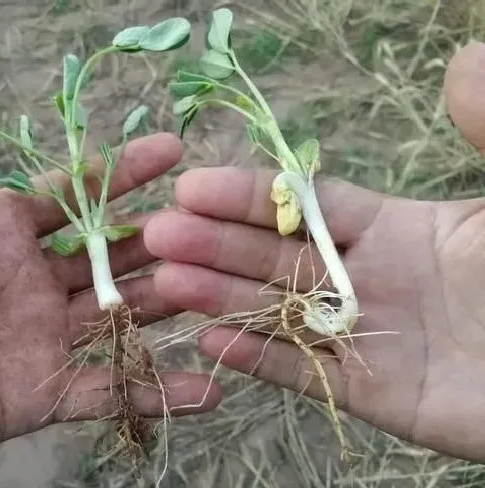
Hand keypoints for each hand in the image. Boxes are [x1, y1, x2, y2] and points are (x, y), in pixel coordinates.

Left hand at [0, 102, 219, 486]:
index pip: (75, 193)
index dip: (123, 170)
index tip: (172, 149)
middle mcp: (27, 279)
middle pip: (112, 254)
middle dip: (160, 237)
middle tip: (206, 224)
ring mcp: (36, 337)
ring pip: (121, 315)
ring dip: (171, 302)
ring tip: (220, 287)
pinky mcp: (35, 394)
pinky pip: (106, 389)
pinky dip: (155, 390)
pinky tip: (209, 386)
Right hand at [143, 41, 484, 462]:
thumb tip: (460, 62)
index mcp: (395, 228)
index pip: (305, 204)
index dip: (247, 194)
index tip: (191, 184)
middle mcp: (367, 277)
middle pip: (275, 255)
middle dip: (214, 242)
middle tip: (156, 233)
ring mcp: (364, 335)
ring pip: (277, 311)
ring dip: (219, 296)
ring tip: (163, 283)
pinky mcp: (370, 392)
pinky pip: (303, 371)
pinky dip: (257, 358)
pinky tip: (209, 340)